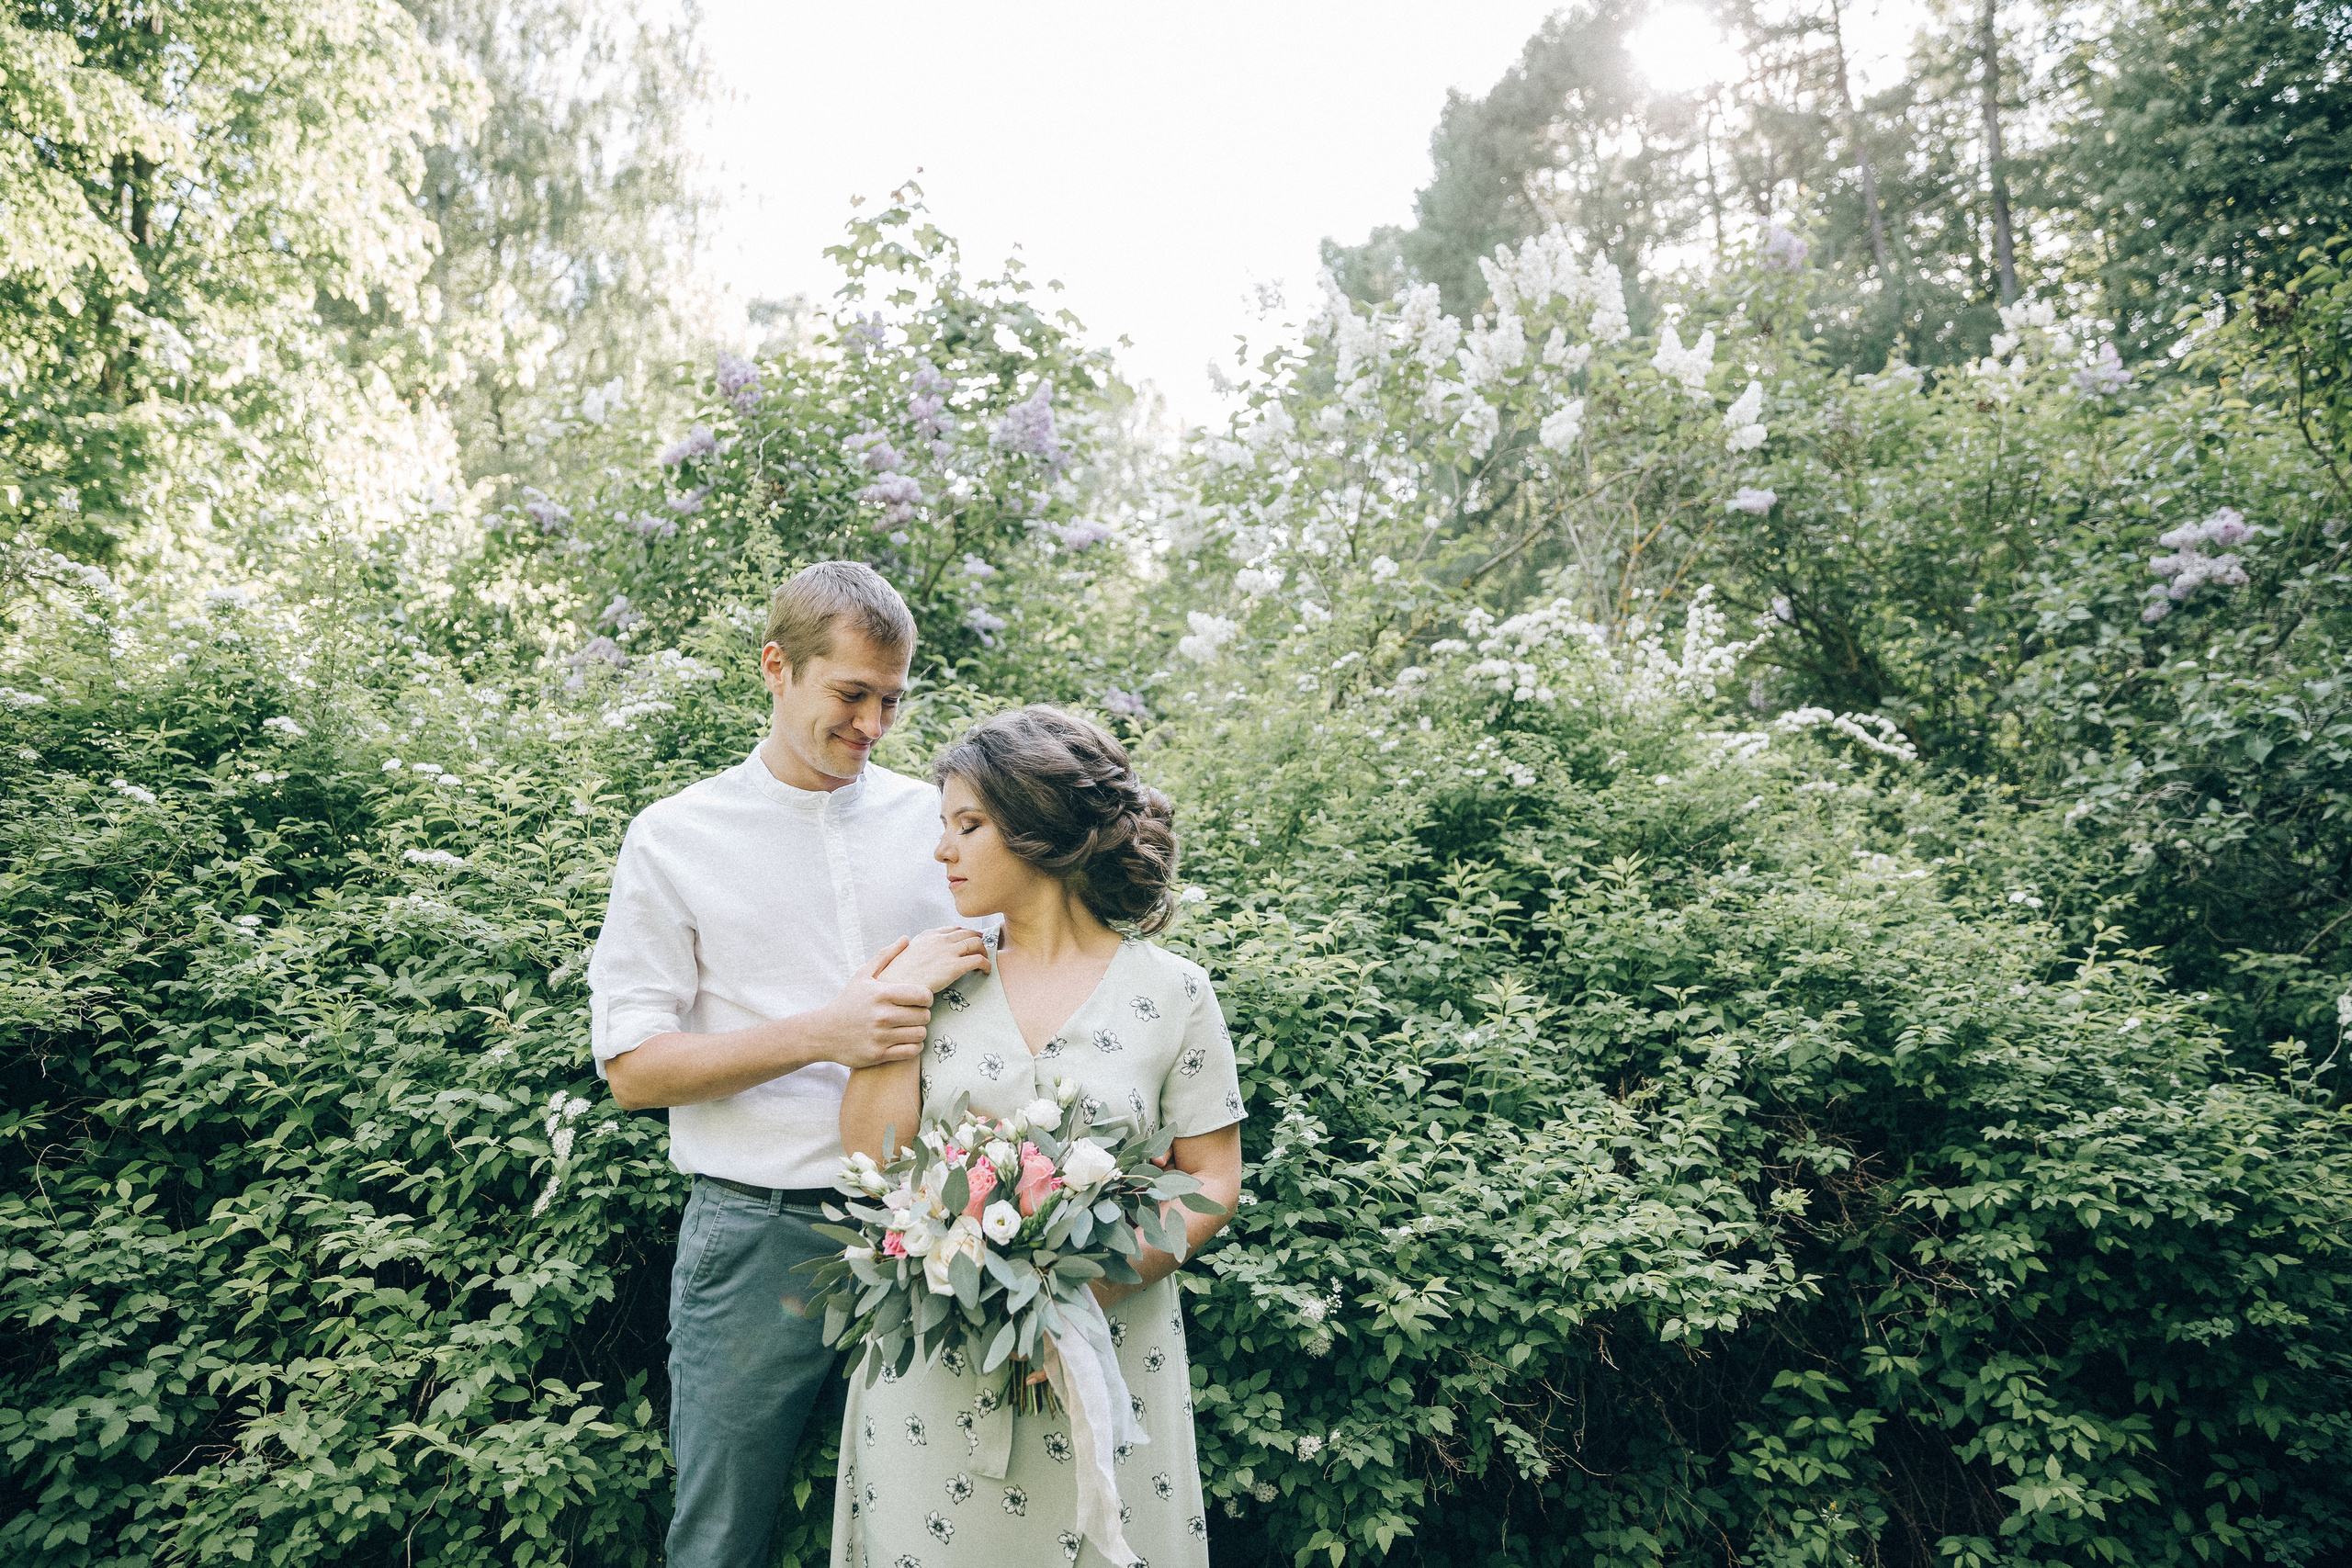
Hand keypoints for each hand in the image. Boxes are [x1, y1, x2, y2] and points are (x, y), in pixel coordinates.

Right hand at [812, 937, 935, 1068]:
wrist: (823, 1032)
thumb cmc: (847, 1002)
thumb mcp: (862, 975)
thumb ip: (885, 956)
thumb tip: (905, 938)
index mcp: (881, 994)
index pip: (923, 995)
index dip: (926, 997)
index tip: (918, 999)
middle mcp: (882, 1016)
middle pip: (924, 1016)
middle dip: (922, 1014)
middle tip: (913, 1014)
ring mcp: (880, 1037)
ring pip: (920, 1034)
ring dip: (918, 1031)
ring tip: (909, 1027)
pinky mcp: (878, 1055)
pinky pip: (912, 1051)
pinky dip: (913, 1046)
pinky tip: (905, 1040)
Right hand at [881, 925, 991, 993]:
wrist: (896, 984)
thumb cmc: (897, 974)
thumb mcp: (905, 952)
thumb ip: (916, 946)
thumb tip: (914, 944)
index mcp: (928, 935)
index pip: (953, 929)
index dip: (965, 933)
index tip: (970, 939)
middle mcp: (940, 939)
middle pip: (968, 933)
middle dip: (977, 940)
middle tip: (981, 948)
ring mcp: (948, 951)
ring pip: (976, 943)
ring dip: (983, 950)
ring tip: (984, 959)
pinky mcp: (955, 966)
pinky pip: (978, 960)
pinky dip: (986, 964)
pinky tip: (986, 970)